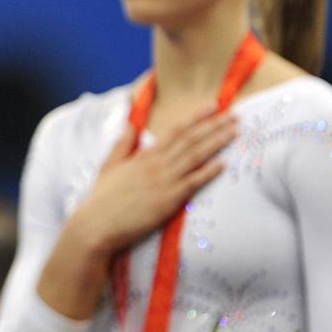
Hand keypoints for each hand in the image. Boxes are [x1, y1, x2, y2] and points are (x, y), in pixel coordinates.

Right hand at [37, 106, 237, 319]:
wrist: (96, 225)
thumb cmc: (102, 198)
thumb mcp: (109, 165)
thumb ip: (123, 143)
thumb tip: (132, 124)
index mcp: (144, 155)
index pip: (176, 130)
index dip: (196, 117)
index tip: (213, 106)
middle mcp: (156, 164)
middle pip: (191, 140)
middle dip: (214, 125)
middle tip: (235, 115)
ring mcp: (163, 182)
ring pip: (195, 157)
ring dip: (217, 143)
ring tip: (234, 132)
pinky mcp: (167, 201)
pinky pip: (193, 183)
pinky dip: (208, 172)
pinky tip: (223, 163)